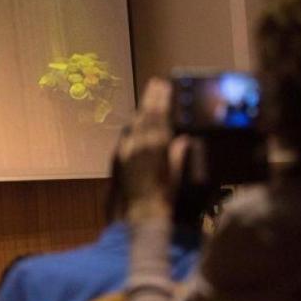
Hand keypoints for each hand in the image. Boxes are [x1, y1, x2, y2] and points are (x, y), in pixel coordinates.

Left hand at [115, 78, 187, 222]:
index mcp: (155, 146)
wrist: (138, 216)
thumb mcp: (176, 176)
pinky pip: (124, 137)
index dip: (161, 99)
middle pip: (144, 115)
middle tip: (155, 84)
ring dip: (141, 111)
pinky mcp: (117, 160)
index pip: (159, 116)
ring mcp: (124, 151)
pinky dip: (131, 128)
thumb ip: (178, 155)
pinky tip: (134, 126)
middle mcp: (137, 145)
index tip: (165, 84)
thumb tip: (184, 140)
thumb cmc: (163, 199)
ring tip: (148, 101)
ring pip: (133, 125)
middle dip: (150, 99)